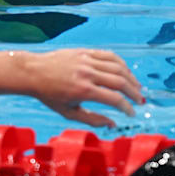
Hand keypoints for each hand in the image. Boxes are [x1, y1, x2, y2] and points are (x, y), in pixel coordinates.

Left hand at [22, 49, 144, 127]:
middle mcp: (87, 73)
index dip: (127, 107)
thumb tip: (112, 123)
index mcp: (83, 91)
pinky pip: (109, 56)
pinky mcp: (85, 51)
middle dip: (134, 92)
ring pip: (118, 67)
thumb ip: (92, 120)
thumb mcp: (69, 113)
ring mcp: (87, 60)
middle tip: (140, 101)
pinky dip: (121, 64)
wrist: (34, 72)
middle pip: (120, 81)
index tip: (132, 113)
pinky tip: (125, 72)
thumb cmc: (50, 95)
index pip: (114, 99)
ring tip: (137, 88)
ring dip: (131, 78)